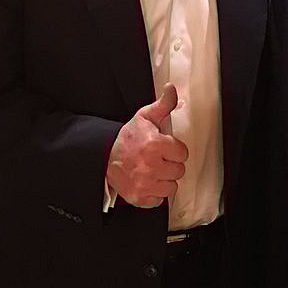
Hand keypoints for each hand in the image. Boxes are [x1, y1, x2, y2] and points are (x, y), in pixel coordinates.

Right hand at [107, 84, 187, 207]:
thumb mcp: (145, 117)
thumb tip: (172, 88)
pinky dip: (155, 193)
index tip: (164, 147)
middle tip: (157, 158)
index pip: (182, 153)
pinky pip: (160, 200)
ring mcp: (145, 184)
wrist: (104, 157)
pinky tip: (147, 181)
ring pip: (171, 186)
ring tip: (153, 170)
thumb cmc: (128, 138)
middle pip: (179, 171)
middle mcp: (151, 166)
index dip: (174, 149)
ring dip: (164, 179)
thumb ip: (163, 104)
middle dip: (170, 164)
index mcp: (155, 145)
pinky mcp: (139, 198)